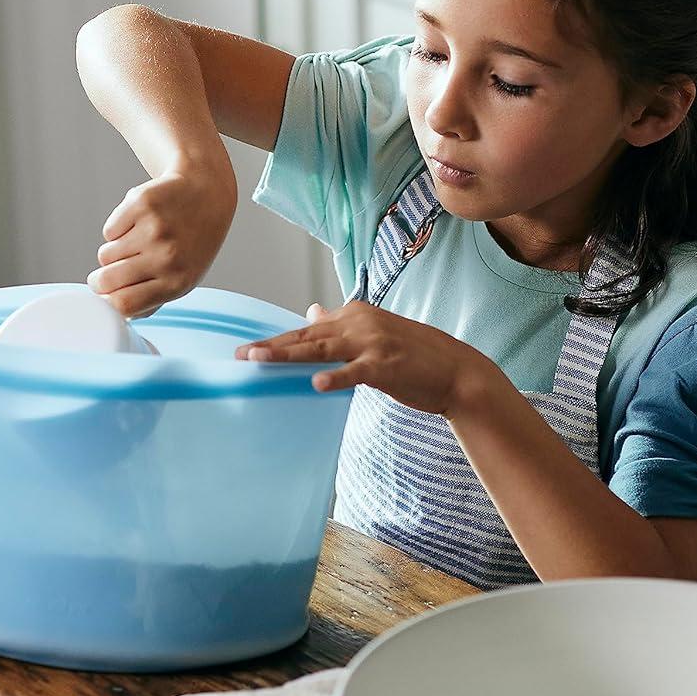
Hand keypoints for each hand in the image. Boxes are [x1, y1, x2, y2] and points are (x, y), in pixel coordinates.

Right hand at [89, 163, 236, 317]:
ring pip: (105, 255)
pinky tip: (138, 224)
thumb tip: (118, 313)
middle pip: (108, 280)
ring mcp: (153, 229)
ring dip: (112, 254)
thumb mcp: (183, 279)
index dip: (107, 303)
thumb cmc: (191, 244)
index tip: (104, 297)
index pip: (125, 304)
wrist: (207, 195)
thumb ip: (152, 301)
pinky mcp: (141, 205)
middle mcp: (167, 257)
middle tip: (103, 276)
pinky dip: (117, 230)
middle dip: (98, 281)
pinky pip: (109, 230)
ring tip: (135, 245)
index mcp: (177, 283)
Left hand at [236, 302, 489, 415]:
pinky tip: (315, 384)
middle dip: (272, 346)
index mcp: (356, 314)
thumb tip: (311, 311)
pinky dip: (335, 378)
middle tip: (241, 354)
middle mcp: (361, 323)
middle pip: (308, 337)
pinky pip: (355, 372)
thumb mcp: (374, 332)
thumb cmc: (413, 356)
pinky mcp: (386, 367)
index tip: (248, 349)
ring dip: (288, 355)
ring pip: (322, 350)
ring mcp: (373, 344)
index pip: (307, 330)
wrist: (455, 371)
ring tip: (260, 360)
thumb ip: (340, 324)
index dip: (277, 340)